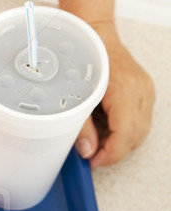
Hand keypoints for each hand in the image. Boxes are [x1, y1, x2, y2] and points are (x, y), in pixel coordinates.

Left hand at [74, 23, 154, 167]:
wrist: (96, 37)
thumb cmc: (84, 61)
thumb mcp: (75, 97)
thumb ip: (81, 126)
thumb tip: (87, 151)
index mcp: (124, 92)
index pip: (126, 135)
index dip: (110, 154)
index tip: (94, 162)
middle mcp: (140, 92)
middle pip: (135, 137)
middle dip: (114, 152)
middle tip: (92, 157)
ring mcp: (146, 92)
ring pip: (140, 132)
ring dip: (119, 142)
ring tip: (96, 141)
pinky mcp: (144, 93)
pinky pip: (139, 120)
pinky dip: (123, 130)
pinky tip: (105, 127)